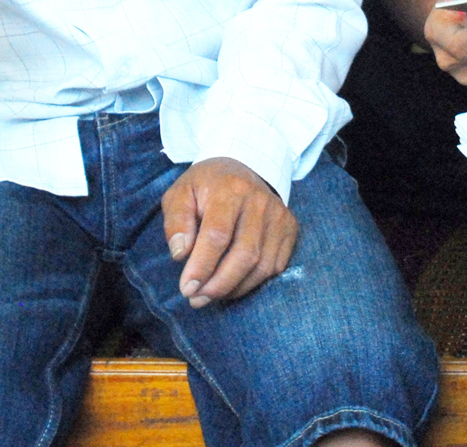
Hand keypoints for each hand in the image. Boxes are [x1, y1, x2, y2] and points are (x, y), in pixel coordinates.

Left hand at [162, 157, 297, 307]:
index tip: (187, 288)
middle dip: (219, 285)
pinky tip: (232, 284)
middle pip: (244, 255)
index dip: (202, 266)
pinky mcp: (290, 228)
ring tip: (210, 294)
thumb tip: (181, 254)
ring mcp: (279, 216)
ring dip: (234, 288)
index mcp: (230, 189)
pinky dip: (252, 283)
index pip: (218, 235)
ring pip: (262, 266)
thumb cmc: (206, 187)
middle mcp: (260, 202)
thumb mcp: (180, 193)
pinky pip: (275, 267)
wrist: (243, 168)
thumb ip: (176, 222)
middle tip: (196, 299)